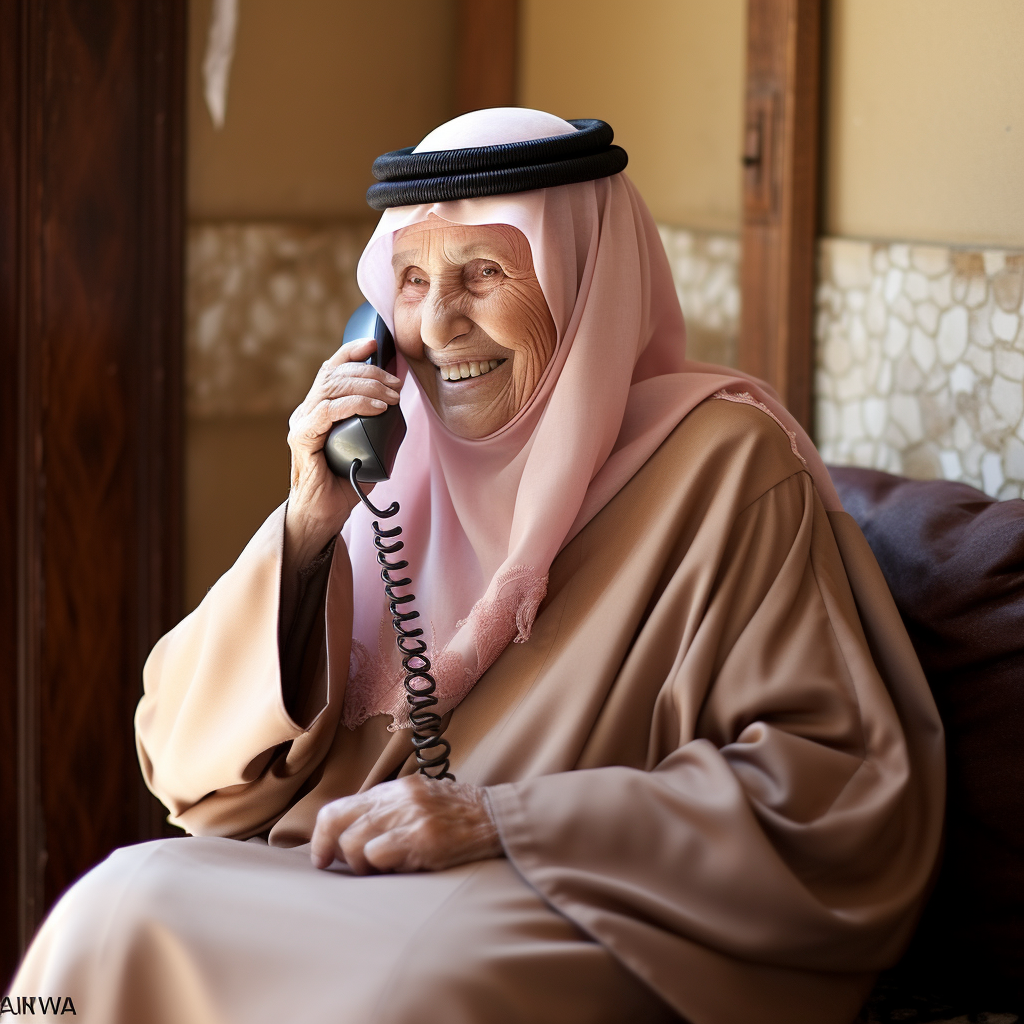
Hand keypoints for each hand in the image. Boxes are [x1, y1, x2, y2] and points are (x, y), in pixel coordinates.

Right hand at [285, 336, 400, 568]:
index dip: (351, 352)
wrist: (323, 515)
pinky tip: (377, 407)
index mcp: (317, 409)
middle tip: (397, 383)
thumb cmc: (345, 483)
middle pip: (335, 374)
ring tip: (393, 396)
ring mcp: (302, 424)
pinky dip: (354, 404)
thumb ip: (375, 426)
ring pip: (331, 388)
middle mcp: (306, 412)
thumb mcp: (366, 446)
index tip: (375, 344)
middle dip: (370, 372)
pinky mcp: (302, 440)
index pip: (331, 370)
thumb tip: (397, 407)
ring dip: (367, 386)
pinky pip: (327, 412)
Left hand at [310, 775, 502, 873]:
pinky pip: (380, 854)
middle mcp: (397, 798)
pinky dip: (382, 868)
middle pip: (339, 825)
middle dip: (335, 854)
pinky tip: (400, 870)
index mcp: (392, 789)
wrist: (493, 817)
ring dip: (361, 865)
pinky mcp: (424, 837)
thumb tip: (346, 837)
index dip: (320, 837)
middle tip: (347, 868)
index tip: (323, 858)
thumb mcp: (416, 801)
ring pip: (355, 843)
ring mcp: (410, 816)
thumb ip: (385, 812)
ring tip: (381, 870)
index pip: (337, 807)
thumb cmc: (454, 816)